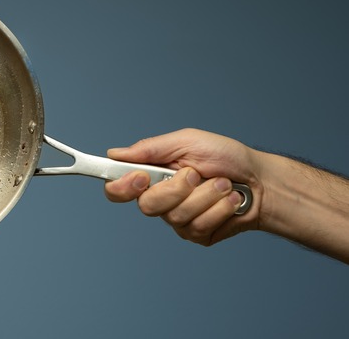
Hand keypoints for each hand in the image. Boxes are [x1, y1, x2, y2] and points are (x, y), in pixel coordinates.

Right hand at [104, 128, 261, 245]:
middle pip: (147, 206)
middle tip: (196, 174)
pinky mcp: (197, 235)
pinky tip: (230, 201)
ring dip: (206, 196)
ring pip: (177, 217)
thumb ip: (150, 149)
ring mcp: (178, 220)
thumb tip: (114, 154)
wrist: (261, 180)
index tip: (140, 177)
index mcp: (151, 176)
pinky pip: (199, 227)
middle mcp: (160, 200)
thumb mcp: (186, 141)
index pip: (117, 190)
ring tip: (222, 184)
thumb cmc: (225, 156)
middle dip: (177, 189)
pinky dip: (219, 209)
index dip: (122, 187)